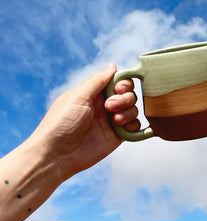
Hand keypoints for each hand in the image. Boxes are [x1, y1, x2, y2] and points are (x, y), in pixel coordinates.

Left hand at [30, 63, 139, 181]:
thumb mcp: (78, 97)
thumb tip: (113, 65)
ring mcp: (112, 121)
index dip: (123, 82)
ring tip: (115, 120)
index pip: (117, 81)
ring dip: (129, 112)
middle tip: (110, 106)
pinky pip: (135, 126)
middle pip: (128, 94)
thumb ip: (97, 81)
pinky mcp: (117, 136)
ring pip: (133, 109)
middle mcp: (104, 105)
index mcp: (93, 93)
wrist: (57, 155)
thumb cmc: (61, 123)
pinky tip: (123, 128)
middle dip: (125, 98)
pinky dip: (134, 125)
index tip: (118, 88)